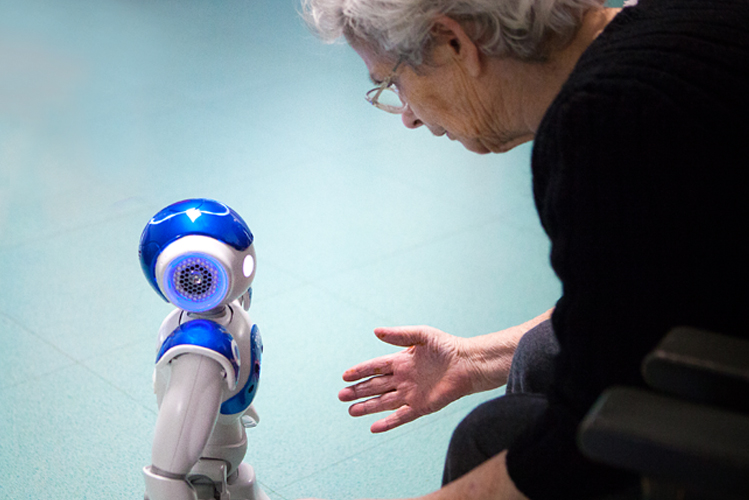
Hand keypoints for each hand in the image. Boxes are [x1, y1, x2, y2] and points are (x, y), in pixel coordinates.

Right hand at [338, 325, 480, 432]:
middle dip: (358, 391)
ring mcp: (411, 394)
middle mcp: (403, 379)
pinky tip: (374, 427)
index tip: (345, 376)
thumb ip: (399, 335)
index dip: (360, 371)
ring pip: (383, 402)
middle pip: (375, 386)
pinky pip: (401, 416)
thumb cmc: (447, 346)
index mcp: (401, 361)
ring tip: (350, 410)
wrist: (468, 364)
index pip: (375, 367)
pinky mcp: (421, 406)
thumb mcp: (422, 335)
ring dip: (367, 406)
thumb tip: (376, 331)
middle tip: (341, 395)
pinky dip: (388, 423)